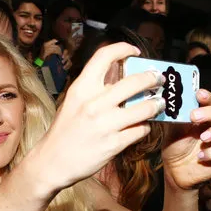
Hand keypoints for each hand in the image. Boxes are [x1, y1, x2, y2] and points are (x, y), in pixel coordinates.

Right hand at [34, 42, 162, 193]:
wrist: (52, 161)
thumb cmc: (64, 130)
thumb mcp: (73, 102)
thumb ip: (93, 87)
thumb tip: (117, 71)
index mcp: (81, 88)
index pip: (104, 56)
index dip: (123, 49)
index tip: (134, 52)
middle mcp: (93, 103)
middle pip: (135, 81)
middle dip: (153, 78)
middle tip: (158, 79)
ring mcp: (105, 124)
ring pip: (145, 107)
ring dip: (156, 105)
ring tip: (158, 104)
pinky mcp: (114, 144)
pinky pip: (141, 130)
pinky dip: (145, 127)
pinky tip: (141, 127)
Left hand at [160, 90, 210, 189]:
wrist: (175, 170)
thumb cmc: (176, 146)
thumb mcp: (173, 130)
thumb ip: (177, 117)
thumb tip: (172, 102)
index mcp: (206, 115)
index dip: (208, 97)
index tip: (199, 94)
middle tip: (194, 117)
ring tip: (204, 137)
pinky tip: (200, 156)